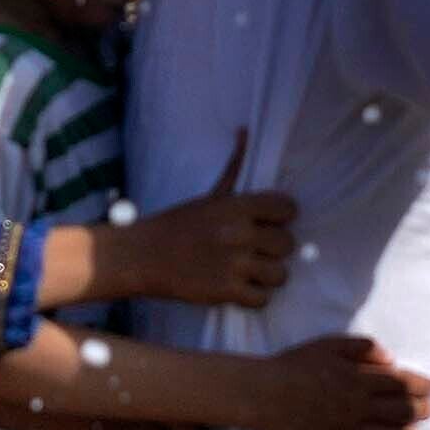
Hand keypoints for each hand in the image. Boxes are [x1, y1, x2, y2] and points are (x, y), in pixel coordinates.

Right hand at [54, 137, 290, 313]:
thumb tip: (245, 130)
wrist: (141, 256)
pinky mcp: (226, 292)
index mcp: (236, 206)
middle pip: (288, 244)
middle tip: (257, 250)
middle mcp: (239, 233)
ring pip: (280, 275)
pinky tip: (240, 287)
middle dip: (274, 249)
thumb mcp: (209, 195)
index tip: (270, 223)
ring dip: (267, 275)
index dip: (282, 218)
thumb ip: (234, 166)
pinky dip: (254, 297)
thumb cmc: (177, 223)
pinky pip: (262, 299)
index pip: (288, 209)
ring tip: (250, 271)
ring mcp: (233, 264)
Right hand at [249, 334, 429, 429]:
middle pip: (399, 411)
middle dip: (419, 411)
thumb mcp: (329, 343)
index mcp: (358, 379)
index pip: (401, 384)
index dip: (421, 386)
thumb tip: (391, 359)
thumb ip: (363, 347)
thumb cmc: (294, 364)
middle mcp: (356, 407)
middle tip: (427, 410)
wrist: (260, 391)